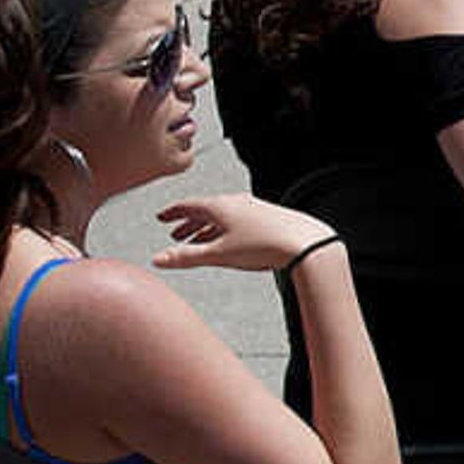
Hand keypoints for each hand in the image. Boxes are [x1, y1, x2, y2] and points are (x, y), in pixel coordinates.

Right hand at [151, 195, 338, 274]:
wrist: (305, 243)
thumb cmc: (264, 245)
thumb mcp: (218, 254)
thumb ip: (186, 257)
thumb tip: (158, 260)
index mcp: (220, 206)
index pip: (188, 205)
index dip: (173, 213)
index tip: (162, 217)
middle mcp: (236, 203)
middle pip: (205, 210)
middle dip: (188, 223)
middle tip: (175, 232)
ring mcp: (253, 209)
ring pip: (222, 217)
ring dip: (206, 228)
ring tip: (197, 241)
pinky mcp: (267, 218)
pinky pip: (237, 221)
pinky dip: (224, 230)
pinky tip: (227, 242)